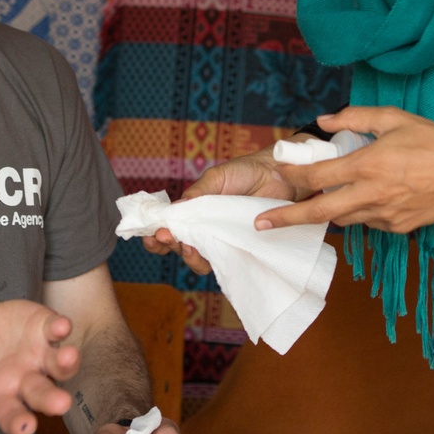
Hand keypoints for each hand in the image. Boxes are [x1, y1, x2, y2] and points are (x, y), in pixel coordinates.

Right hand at [0, 301, 78, 433]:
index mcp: (1, 397)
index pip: (12, 414)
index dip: (18, 422)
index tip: (24, 428)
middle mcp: (26, 379)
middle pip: (41, 392)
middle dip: (52, 399)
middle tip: (61, 404)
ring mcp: (37, 354)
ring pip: (58, 364)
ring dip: (66, 362)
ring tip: (68, 356)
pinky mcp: (41, 327)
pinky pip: (54, 329)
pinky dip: (59, 328)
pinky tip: (60, 326)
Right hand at [141, 146, 302, 274]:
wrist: (280, 174)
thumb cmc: (246, 172)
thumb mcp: (216, 178)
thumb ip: (196, 194)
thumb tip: (173, 210)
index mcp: (195, 211)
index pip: (170, 227)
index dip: (157, 235)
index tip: (153, 234)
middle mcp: (206, 229)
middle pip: (180, 246)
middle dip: (168, 245)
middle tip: (167, 237)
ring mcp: (224, 240)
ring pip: (200, 259)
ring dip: (189, 257)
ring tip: (188, 247)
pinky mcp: (242, 247)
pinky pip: (226, 261)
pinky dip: (215, 261)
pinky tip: (210, 255)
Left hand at [258, 107, 433, 233]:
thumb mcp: (393, 118)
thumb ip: (354, 118)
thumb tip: (323, 121)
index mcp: (367, 165)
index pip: (318, 175)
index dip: (292, 175)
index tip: (276, 174)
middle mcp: (372, 194)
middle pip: (319, 211)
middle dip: (286, 219)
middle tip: (261, 224)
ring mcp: (385, 215)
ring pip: (343, 219)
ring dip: (328, 211)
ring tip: (317, 202)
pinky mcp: (398, 228)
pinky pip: (368, 223)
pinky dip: (359, 212)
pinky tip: (366, 198)